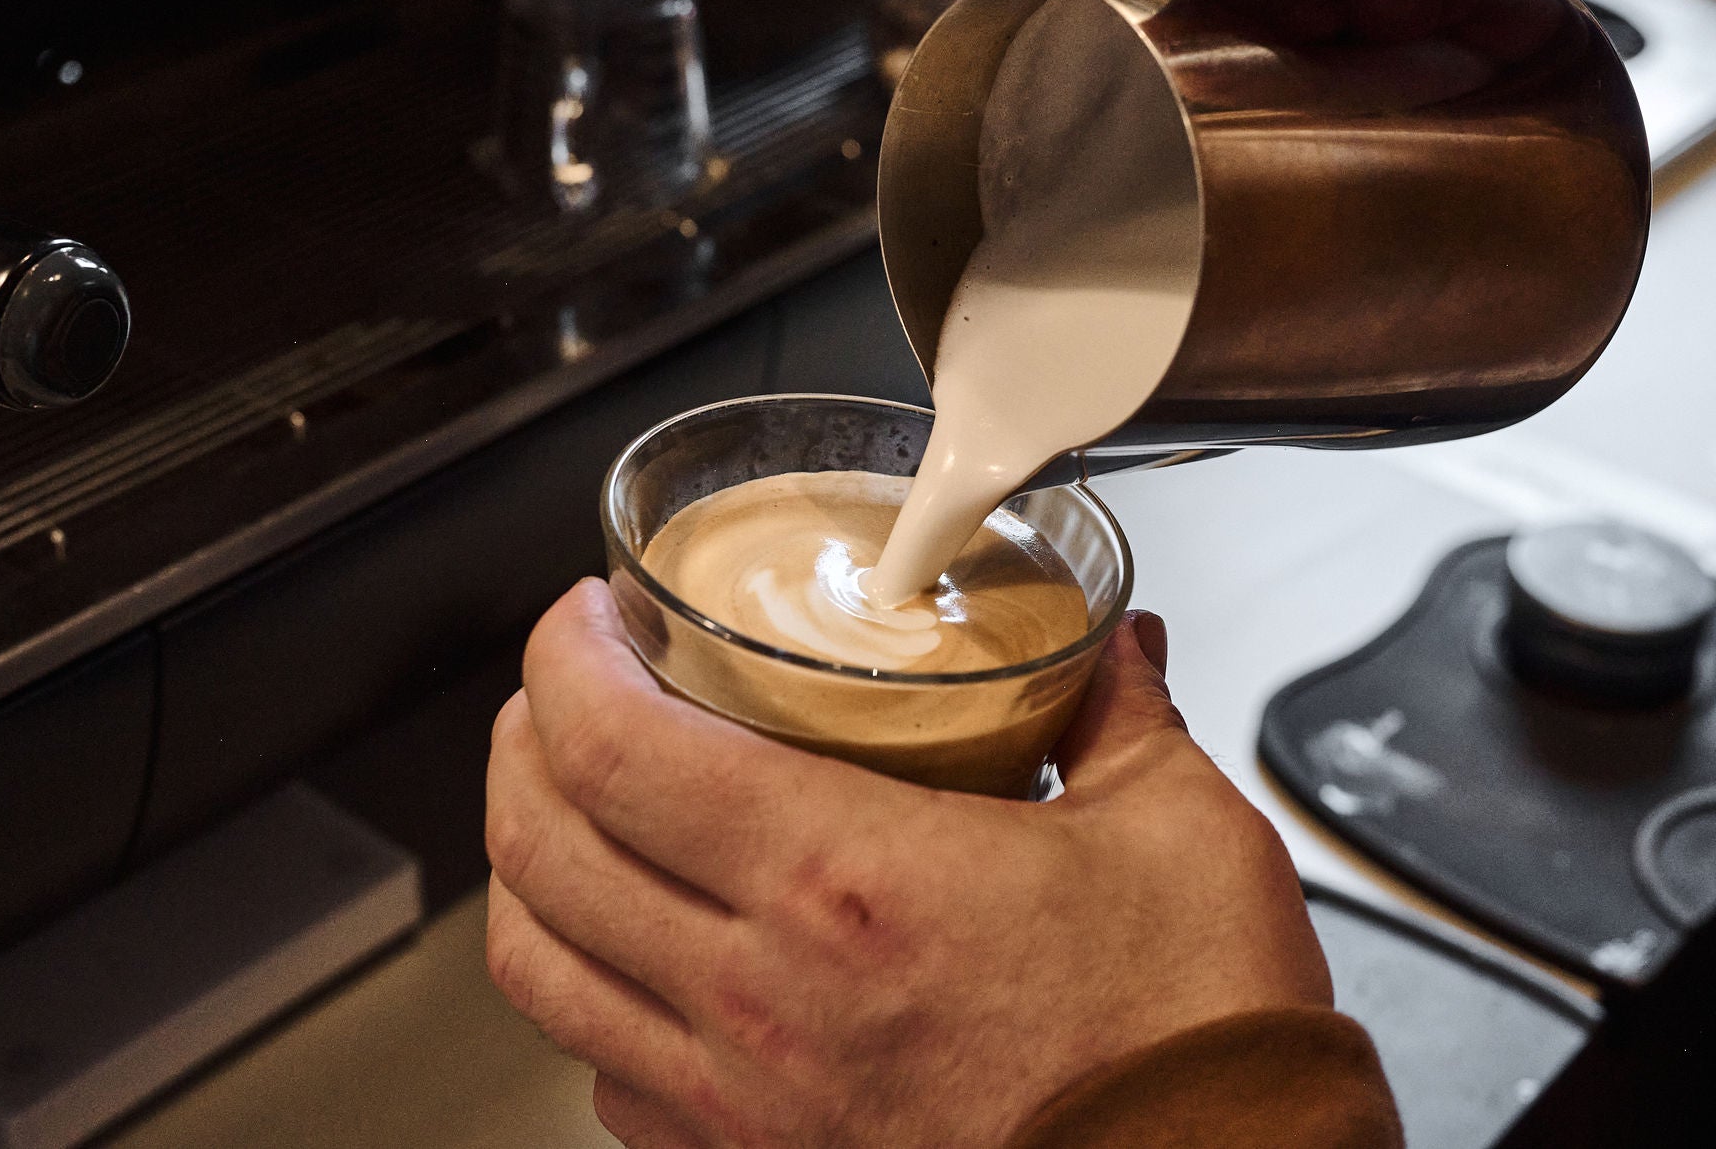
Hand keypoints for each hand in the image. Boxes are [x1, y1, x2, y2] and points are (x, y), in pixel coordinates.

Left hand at [485, 581, 1330, 1147]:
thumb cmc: (1191, 1039)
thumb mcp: (1174, 827)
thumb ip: (1117, 710)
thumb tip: (1109, 644)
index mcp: (846, 881)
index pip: (614, 748)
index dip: (564, 660)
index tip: (586, 617)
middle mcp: (763, 995)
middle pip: (538, 846)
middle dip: (524, 740)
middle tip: (568, 686)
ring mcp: (742, 1099)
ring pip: (538, 969)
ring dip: (529, 865)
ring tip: (569, 805)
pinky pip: (604, 1073)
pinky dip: (589, 994)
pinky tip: (642, 955)